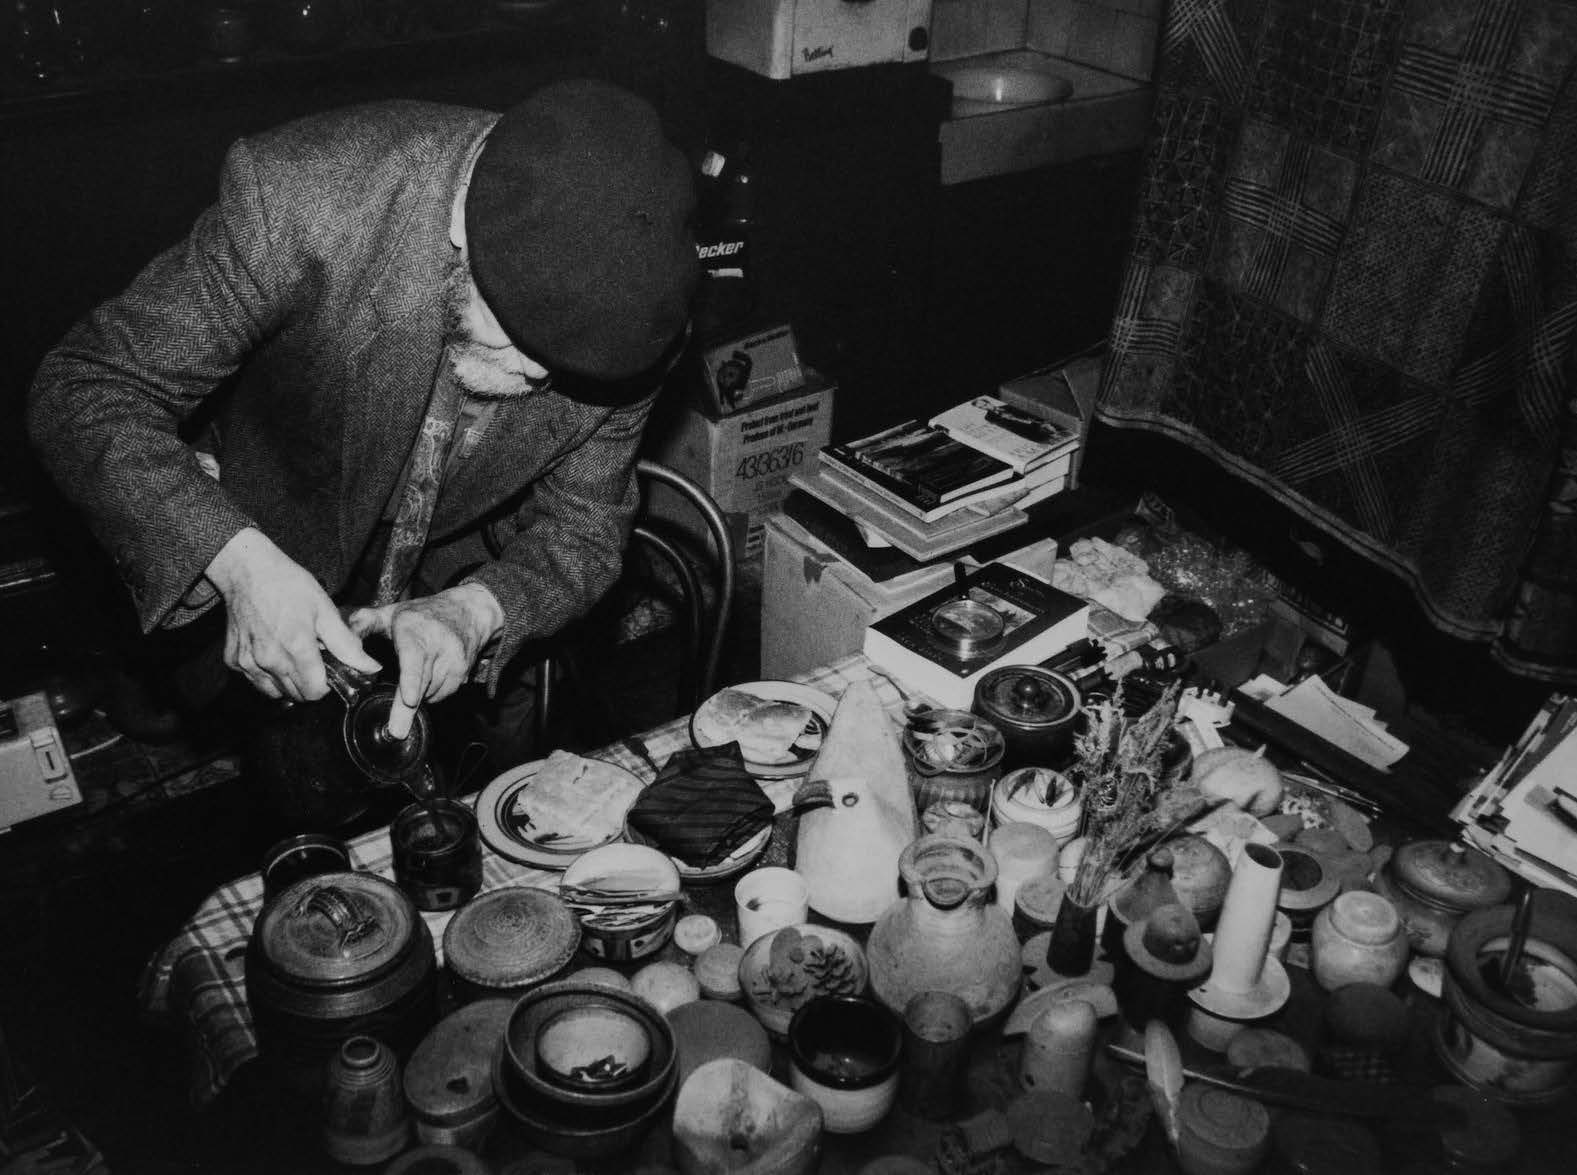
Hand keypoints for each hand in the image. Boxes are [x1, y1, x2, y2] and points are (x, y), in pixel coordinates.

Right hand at [205, 527, 379, 700]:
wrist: (248, 571)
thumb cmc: (289, 586)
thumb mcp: (325, 610)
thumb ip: (347, 645)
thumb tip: (372, 668)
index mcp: (296, 649)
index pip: (315, 693)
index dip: (327, 684)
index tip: (328, 669)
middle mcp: (269, 661)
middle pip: (297, 695)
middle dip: (309, 683)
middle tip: (312, 658)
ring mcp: (248, 662)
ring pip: (275, 692)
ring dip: (288, 682)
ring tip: (292, 655)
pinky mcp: (233, 660)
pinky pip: (255, 681)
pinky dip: (266, 674)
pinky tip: (273, 651)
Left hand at [347, 583, 503, 738]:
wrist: (469, 612)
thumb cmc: (425, 613)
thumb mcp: (392, 612)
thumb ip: (364, 622)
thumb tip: (340, 636)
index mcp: (416, 631)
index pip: (414, 659)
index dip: (412, 680)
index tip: (409, 699)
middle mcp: (439, 646)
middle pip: (422, 685)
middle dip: (406, 710)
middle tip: (396, 732)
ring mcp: (454, 661)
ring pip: (430, 693)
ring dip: (416, 695)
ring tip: (411, 679)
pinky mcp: (463, 674)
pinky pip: (442, 694)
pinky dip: (431, 693)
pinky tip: (427, 678)